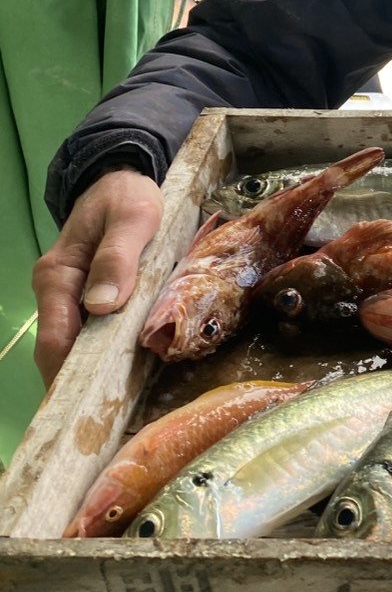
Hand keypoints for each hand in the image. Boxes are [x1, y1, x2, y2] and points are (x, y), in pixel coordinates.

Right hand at [32, 170, 163, 385]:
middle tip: (115, 413)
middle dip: (85, 382)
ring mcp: (75, 298)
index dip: (70, 374)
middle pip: (64, 351)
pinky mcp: (95, 300)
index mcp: (58, 276)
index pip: (56, 338)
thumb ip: (118, 257)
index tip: (92, 402)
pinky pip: (98, 334)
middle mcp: (59, 293)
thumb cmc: (128, 195)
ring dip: (101, 371)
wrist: (125, 178)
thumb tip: (102, 305)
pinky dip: (112, 353)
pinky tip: (135, 372)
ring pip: (82, 346)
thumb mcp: (133, 217)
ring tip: (128, 401)